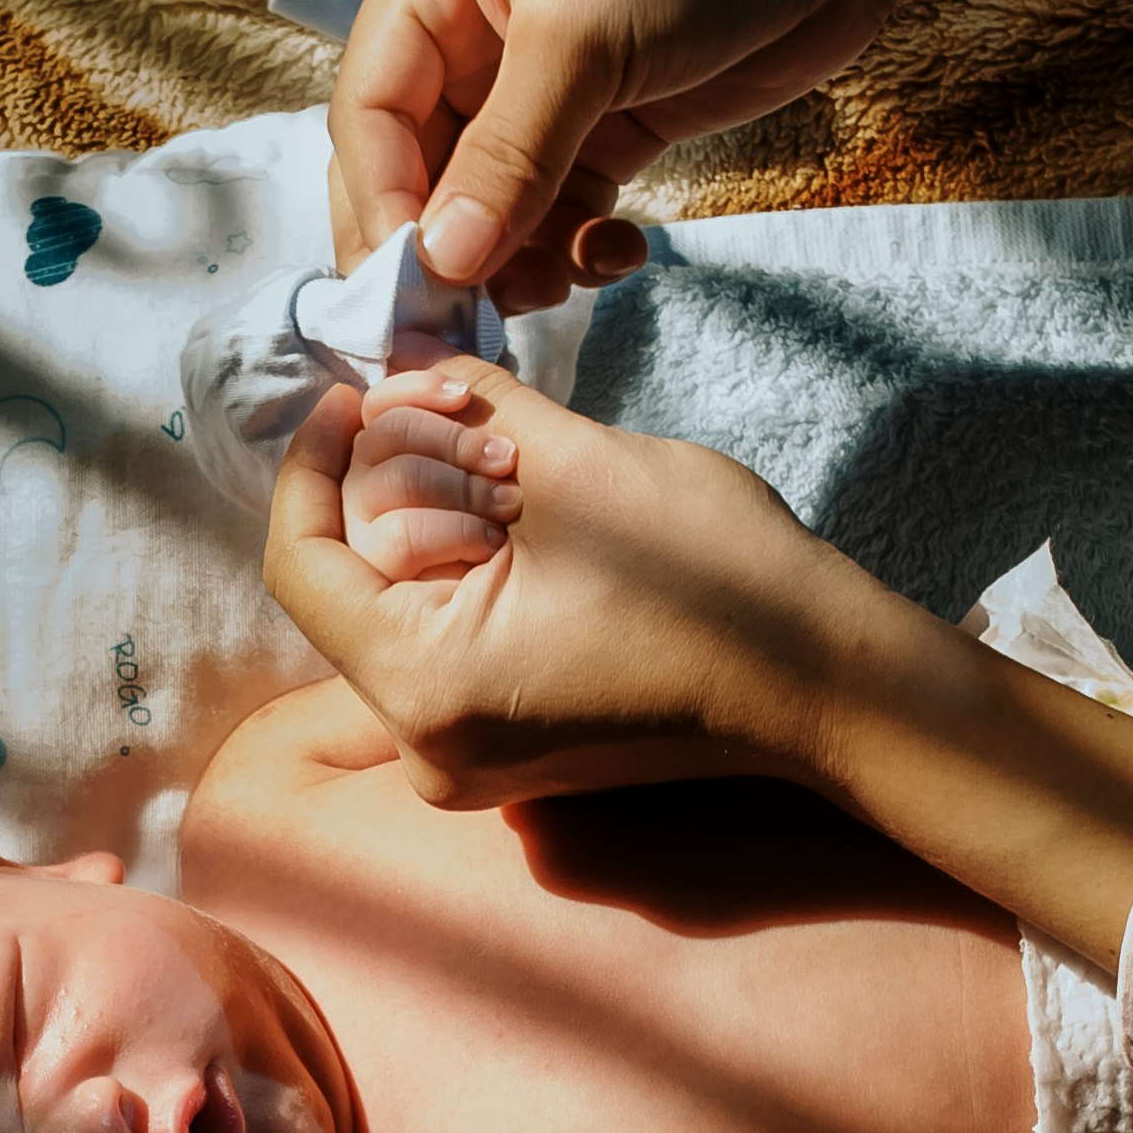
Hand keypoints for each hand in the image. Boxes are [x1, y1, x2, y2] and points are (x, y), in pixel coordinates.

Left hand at [264, 357, 883, 806]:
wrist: (829, 687)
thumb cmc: (716, 582)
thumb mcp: (573, 463)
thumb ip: (459, 407)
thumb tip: (394, 371)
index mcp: (426, 688)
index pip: (302, 566)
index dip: (314, 464)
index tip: (352, 395)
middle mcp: (429, 749)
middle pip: (352, 587)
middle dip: (390, 481)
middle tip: (454, 405)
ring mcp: (470, 762)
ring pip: (402, 611)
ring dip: (434, 520)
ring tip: (505, 456)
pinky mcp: (512, 753)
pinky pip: (450, 645)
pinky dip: (469, 570)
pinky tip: (524, 519)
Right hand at [324, 0, 880, 307]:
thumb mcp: (588, 39)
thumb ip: (509, 156)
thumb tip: (440, 261)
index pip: (368, 116)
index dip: (381, 211)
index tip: (412, 297)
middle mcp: (467, 31)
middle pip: (415, 170)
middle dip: (443, 250)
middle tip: (470, 329)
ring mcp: (536, 82)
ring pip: (486, 205)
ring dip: (512, 261)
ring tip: (558, 289)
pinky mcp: (604, 121)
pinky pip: (556, 209)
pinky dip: (573, 247)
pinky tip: (618, 256)